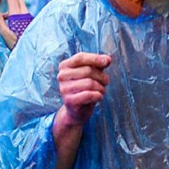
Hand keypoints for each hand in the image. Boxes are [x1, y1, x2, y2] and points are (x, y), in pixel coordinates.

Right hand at [0, 0, 28, 49]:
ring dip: (13, 5)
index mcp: (17, 15)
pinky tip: (11, 21)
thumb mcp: (4, 33)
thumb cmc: (15, 44)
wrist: (31, 53)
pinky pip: (23, 12)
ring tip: (3, 16)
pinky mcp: (31, 23)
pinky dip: (17, 11)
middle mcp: (25, 14)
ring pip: (21, 6)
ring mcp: (29, 18)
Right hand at [51, 52, 111, 168]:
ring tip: (102, 91)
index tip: (107, 62)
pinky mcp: (69, 100)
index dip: (95, 58)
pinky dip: (98, 96)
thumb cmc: (84, 89)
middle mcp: (61, 76)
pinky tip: (98, 97)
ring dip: (101, 87)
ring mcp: (64, 89)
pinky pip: (89, 95)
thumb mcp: (91, 74)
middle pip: (88, 70)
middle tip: (106, 82)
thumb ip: (99, 65)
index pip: (80, 57)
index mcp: (65, 66)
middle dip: (101, 76)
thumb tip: (107, 59)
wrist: (77, 111)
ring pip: (89, 83)